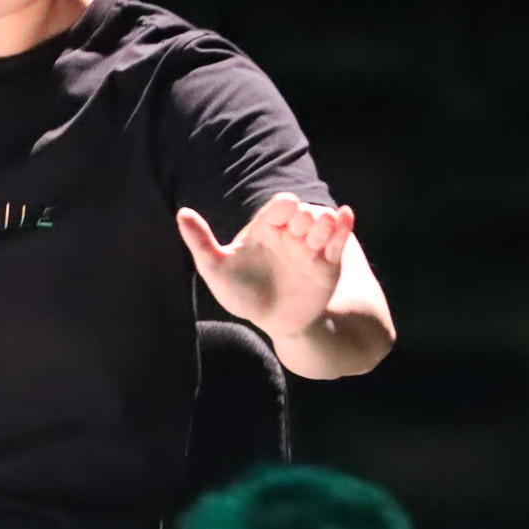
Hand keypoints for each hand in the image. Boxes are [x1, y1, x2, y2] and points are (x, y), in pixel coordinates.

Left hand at [176, 192, 354, 339]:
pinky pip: (338, 243)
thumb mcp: (217, 269)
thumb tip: (181, 212)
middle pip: (303, 214)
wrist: (273, 322)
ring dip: (325, 223)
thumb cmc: (241, 293)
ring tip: (324, 225)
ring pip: (322, 226)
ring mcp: (310, 248)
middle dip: (305, 216)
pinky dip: (344, 228)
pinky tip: (347, 216)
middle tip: (302, 226)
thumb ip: (201, 242)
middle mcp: (290, 233)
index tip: (287, 209)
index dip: (284, 206)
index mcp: (264, 227)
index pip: (278, 208)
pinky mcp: (328, 265)